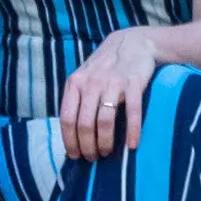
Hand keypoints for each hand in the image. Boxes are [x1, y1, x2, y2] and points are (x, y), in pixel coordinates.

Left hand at [59, 26, 163, 160]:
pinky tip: (132, 145)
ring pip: (104, 121)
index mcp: (75, 83)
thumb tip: (71, 133)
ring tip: (107, 153)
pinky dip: (132, 131)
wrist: (133, 42)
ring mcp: (112, 83)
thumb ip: (77, 99)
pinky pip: (132, 112)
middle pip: (84, 124)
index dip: (69, 141)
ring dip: (105, 142)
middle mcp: (91, 83)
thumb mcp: (85, 78)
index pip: (67, 118)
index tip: (75, 156)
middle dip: (87, 146)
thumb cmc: (106, 66)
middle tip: (93, 158)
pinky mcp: (133, 83)